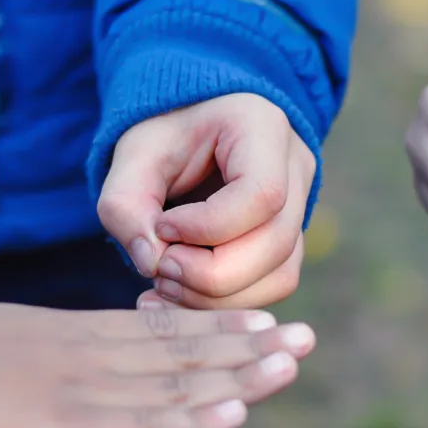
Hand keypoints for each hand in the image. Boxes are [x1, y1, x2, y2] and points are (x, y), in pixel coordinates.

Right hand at [0, 302, 314, 427]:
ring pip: (183, 385)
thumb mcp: (22, 339)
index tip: (268, 320)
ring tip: (292, 360)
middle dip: (252, 346)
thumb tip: (88, 355)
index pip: (169, 331)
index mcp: (86, 335)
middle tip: (307, 336)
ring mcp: (94, 394)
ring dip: (243, 375)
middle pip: (190, 352)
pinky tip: (238, 410)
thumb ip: (67, 350)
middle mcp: (102, 358)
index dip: (222, 328)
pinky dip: (196, 423)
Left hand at [98, 93, 314, 308]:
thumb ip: (125, 203)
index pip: (262, 194)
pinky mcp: (290, 241)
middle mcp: (296, 168)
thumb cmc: (164, 133)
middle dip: (210, 274)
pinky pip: (272, 285)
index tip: (162, 227)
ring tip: (166, 283)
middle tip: (159, 269)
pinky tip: (184, 291)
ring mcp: (301, 208)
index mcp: (263, 129)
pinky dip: (227, 301)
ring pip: (280, 275)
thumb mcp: (133, 154)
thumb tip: (150, 264)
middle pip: (277, 243)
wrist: (191, 127)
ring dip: (218, 296)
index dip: (207, 227)